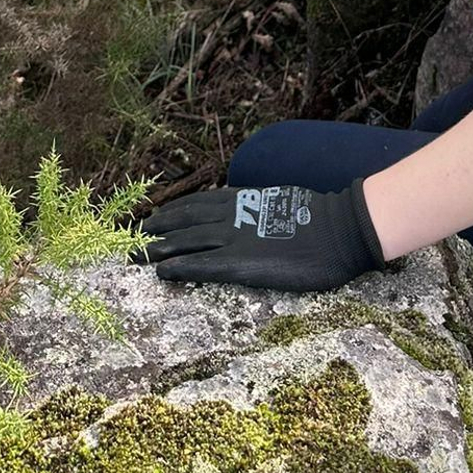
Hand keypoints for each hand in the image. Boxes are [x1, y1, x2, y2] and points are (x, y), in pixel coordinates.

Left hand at [138, 180, 388, 292]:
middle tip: (135, 236)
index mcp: (242, 200)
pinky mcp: (239, 264)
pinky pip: (200, 265)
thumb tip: (251, 207)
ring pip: (185, 242)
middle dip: (157, 229)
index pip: (197, 204)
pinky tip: (161, 272)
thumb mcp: (281, 202)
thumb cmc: (317, 218)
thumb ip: (259, 206)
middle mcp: (231, 217)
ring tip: (137, 255)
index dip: (173, 211)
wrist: (337, 231)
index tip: (155, 216)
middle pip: (184, 222)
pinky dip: (178, 266)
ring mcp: (233, 240)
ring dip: (158, 248)